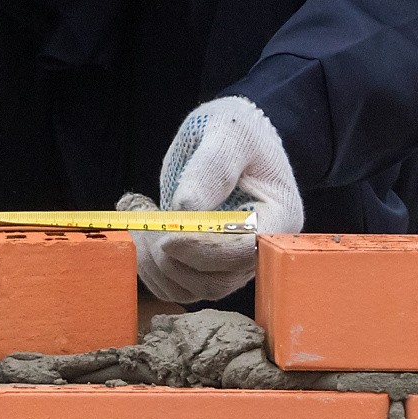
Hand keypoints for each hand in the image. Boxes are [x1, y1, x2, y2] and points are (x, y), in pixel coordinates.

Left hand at [121, 95, 303, 304]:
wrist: (229, 137)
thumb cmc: (235, 130)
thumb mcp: (228, 133)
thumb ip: (212, 167)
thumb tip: (187, 208)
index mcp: (279, 217)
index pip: (244, 251)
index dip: (203, 250)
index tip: (166, 236)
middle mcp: (261, 250)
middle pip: (216, 280)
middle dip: (171, 257)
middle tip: (141, 221)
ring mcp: (234, 263)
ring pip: (192, 288)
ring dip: (154, 264)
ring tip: (138, 220)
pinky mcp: (208, 266)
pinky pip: (177, 286)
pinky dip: (151, 269)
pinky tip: (140, 234)